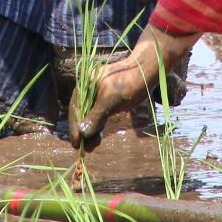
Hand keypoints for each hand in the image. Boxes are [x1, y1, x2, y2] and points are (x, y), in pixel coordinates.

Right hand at [69, 37, 184, 148]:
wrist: (147, 73)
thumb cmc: (129, 82)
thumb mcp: (111, 99)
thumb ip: (96, 115)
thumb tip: (83, 133)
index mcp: (85, 84)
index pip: (75, 107)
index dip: (74, 125)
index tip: (75, 142)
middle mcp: (89, 90)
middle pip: (81, 114)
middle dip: (82, 131)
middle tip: (82, 149)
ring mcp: (98, 97)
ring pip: (90, 117)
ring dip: (90, 132)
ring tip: (92, 147)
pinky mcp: (108, 103)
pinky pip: (99, 117)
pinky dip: (98, 128)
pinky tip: (97, 140)